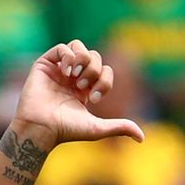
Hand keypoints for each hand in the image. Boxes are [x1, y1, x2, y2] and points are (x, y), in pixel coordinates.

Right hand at [13, 40, 144, 145]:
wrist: (42, 128)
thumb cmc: (67, 130)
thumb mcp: (98, 128)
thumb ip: (120, 128)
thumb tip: (142, 137)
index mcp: (85, 89)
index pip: (104, 70)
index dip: (105, 80)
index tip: (94, 98)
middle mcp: (72, 77)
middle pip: (94, 56)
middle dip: (94, 70)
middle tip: (83, 87)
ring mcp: (59, 69)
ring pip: (79, 47)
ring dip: (83, 60)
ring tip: (75, 77)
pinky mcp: (45, 64)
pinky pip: (62, 48)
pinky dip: (69, 56)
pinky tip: (67, 71)